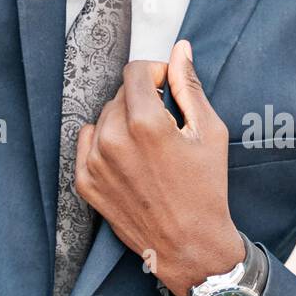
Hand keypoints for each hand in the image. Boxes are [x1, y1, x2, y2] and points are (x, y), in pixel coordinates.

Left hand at [74, 39, 243, 295]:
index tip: (166, 86)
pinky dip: (105, 143)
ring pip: (104, 117)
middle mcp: (114, 139)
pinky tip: (128, 158)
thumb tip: (179, 50)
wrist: (190, 246)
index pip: (135, 71)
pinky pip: (88, 142)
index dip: (154, 73)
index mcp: (145, 123)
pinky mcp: (86, 183)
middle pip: (120, 94)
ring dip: (124, 121)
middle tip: (164, 123)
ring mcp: (96, 162)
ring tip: (148, 146)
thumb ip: (189, 86)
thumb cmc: (206, 190)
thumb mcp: (209, 132)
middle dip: (142, 100)